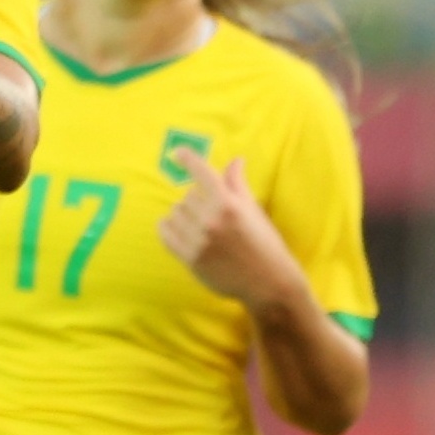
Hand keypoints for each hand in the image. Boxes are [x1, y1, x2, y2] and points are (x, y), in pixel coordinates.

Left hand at [158, 151, 304, 307]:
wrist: (269, 283)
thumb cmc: (266, 244)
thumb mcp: (254, 211)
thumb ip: (238, 185)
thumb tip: (235, 160)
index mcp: (229, 205)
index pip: (202, 174)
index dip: (189, 159)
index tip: (178, 152)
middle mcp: (211, 221)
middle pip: (187, 196)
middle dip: (197, 200)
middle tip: (212, 213)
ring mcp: (198, 241)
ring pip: (175, 213)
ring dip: (183, 214)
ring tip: (199, 224)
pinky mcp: (190, 258)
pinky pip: (165, 234)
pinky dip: (168, 227)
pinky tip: (177, 228)